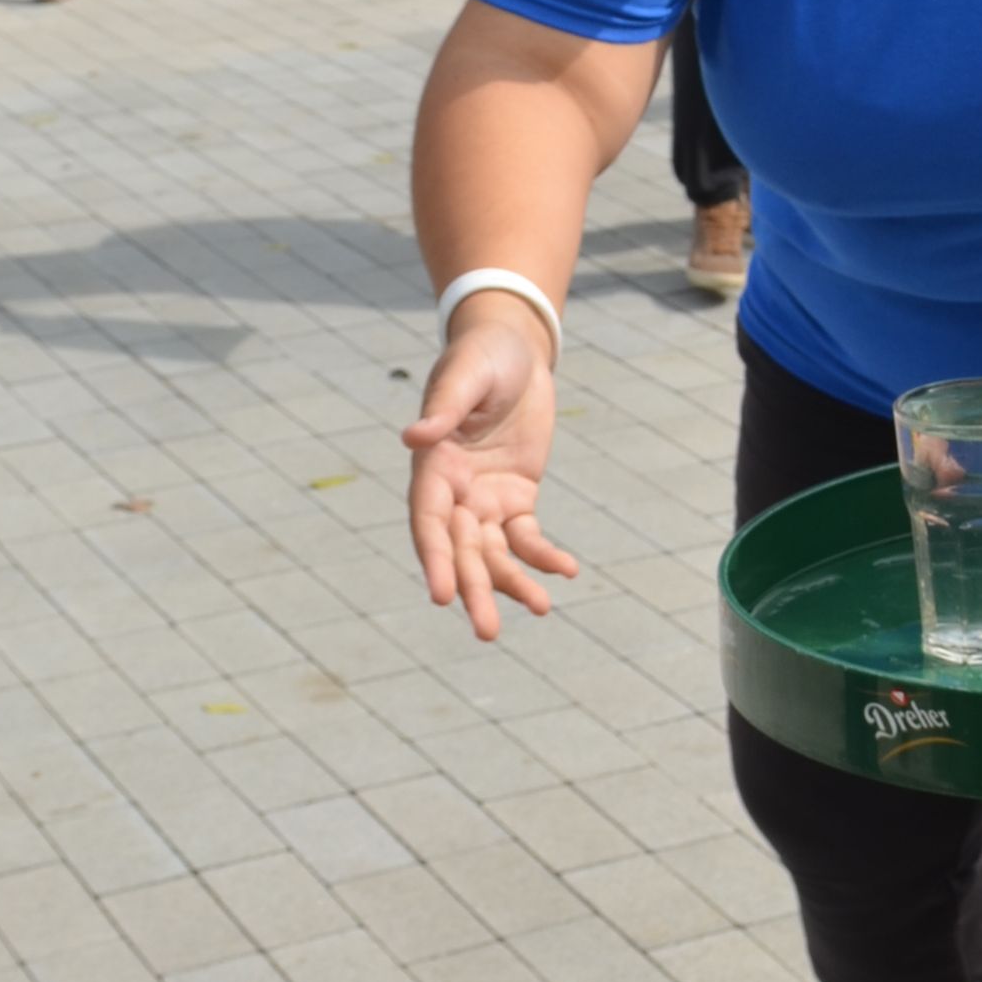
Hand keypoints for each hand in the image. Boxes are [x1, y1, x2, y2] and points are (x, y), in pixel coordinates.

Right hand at [401, 311, 579, 641]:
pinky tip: (568, 571)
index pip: (428, 520)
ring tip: (539, 609)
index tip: (443, 596)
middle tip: (487, 632)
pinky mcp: (516, 498)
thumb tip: (414, 438)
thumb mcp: (466, 373)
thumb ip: (445, 406)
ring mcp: (484, 498)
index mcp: (433, 465)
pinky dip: (544, 556)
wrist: (516, 349)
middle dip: (474, 589)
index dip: (435, 559)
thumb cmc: (482, 356)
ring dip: (512, 583)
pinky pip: (527, 536)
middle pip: (461, 549)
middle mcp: (453, 491)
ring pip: (494, 553)